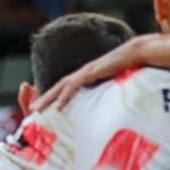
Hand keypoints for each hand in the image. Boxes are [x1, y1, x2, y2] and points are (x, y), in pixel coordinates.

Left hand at [34, 36, 148, 110]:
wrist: (138, 55)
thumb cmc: (130, 71)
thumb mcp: (114, 88)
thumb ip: (107, 97)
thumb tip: (108, 114)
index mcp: (87, 78)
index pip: (66, 89)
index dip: (54, 98)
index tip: (44, 110)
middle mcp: (83, 74)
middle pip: (59, 88)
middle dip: (44, 98)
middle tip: (31, 111)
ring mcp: (86, 72)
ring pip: (62, 86)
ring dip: (48, 98)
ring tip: (36, 110)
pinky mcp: (91, 72)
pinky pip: (74, 86)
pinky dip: (64, 96)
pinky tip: (57, 107)